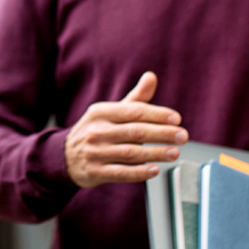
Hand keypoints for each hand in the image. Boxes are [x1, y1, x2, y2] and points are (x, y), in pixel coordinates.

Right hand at [64, 71, 187, 186]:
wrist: (66, 156)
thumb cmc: (97, 131)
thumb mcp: (111, 112)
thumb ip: (135, 98)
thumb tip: (151, 76)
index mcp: (101, 112)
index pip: (134, 111)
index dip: (157, 114)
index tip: (176, 119)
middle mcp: (97, 131)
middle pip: (135, 131)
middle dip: (162, 134)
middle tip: (182, 136)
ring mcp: (95, 152)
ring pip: (131, 153)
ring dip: (156, 153)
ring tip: (175, 153)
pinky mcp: (95, 172)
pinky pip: (121, 172)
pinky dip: (140, 172)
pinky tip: (154, 169)